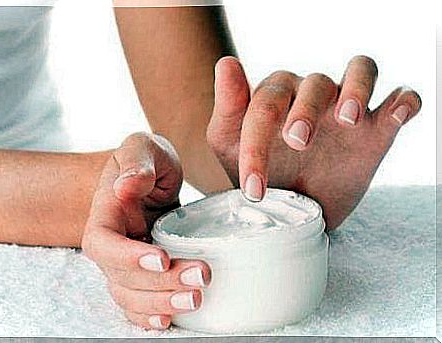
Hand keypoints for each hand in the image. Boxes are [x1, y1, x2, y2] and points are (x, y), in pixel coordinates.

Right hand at [82, 133, 210, 329]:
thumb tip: (126, 187)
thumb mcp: (141, 147)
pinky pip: (138, 303)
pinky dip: (151, 315)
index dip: (127, 257)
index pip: (103, 245)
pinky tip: (171, 319)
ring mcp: (125, 263)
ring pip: (131, 296)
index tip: (161, 257)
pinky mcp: (142, 274)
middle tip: (200, 276)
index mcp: (105, 216)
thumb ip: (136, 161)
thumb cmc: (144, 160)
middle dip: (160, 283)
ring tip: (195, 299)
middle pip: (122, 278)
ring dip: (161, 303)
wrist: (146, 177)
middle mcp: (111, 246)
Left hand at [207, 56, 421, 228]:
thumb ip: (228, 106)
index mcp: (276, 96)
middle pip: (316, 84)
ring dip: (357, 88)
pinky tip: (397, 113)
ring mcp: (346, 109)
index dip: (257, 143)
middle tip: (298, 142)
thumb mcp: (229, 144)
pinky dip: (404, 101)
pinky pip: (401, 99)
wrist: (290, 205)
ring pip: (361, 70)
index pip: (268, 102)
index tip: (254, 188)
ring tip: (348, 118)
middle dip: (306, 111)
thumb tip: (226, 62)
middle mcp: (312, 96)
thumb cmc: (258, 170)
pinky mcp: (377, 128)